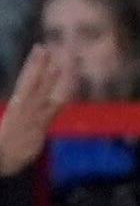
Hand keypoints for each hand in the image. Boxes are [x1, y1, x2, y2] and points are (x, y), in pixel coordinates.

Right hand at [0, 45, 75, 175]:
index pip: (26, 78)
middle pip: (32, 81)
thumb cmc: (13, 138)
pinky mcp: (38, 126)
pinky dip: (59, 101)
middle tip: (45, 48)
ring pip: (41, 94)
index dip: (33, 63)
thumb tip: (45, 89)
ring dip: (49, 80)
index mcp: (18, 103)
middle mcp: (24, 107)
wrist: (5, 158)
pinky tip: (66, 93)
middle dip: (39, 65)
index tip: (39, 48)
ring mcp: (31, 116)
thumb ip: (34, 103)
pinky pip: (52, 111)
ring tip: (56, 65)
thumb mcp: (22, 116)